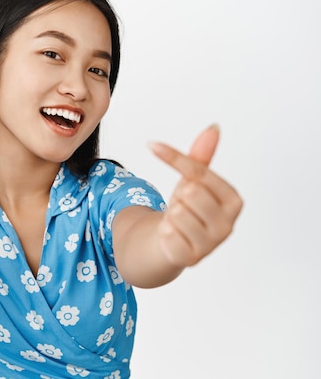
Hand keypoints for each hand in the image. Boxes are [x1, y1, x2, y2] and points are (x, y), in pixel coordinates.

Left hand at [149, 124, 242, 267]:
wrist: (173, 243)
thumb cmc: (188, 209)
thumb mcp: (194, 182)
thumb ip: (202, 157)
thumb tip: (214, 127)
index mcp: (234, 201)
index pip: (199, 172)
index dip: (174, 158)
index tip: (152, 145)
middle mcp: (228, 224)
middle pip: (189, 192)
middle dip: (178, 196)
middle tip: (182, 206)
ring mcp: (212, 244)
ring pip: (177, 213)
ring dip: (170, 215)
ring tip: (178, 221)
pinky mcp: (192, 258)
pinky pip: (168, 233)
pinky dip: (164, 232)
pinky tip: (173, 236)